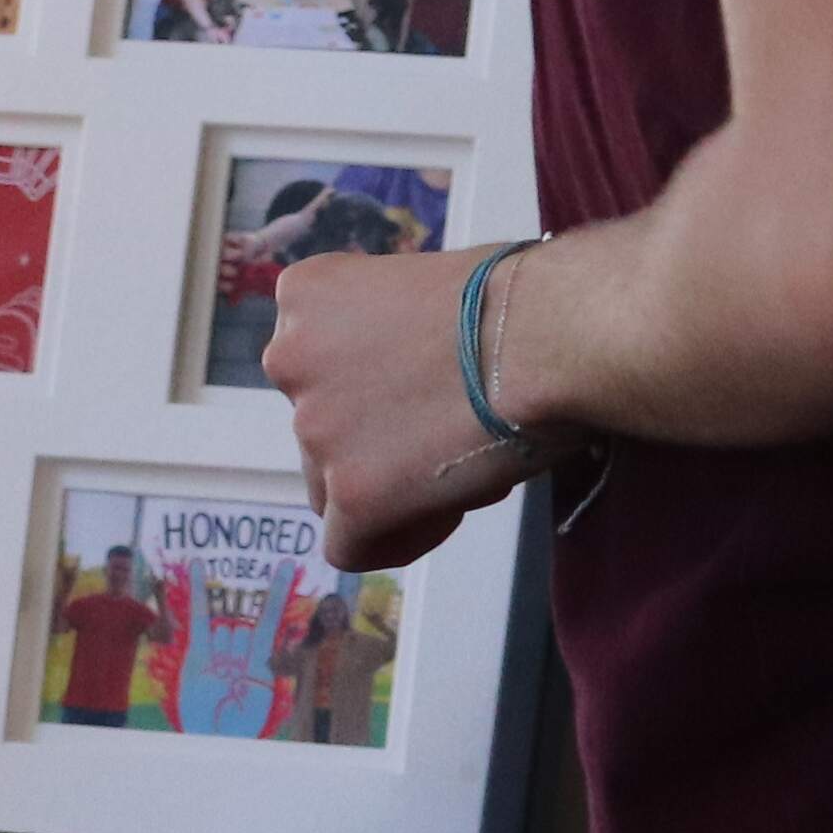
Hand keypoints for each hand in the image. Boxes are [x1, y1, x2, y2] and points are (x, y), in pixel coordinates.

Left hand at [266, 242, 534, 571]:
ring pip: (333, 487)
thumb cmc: (512, 296)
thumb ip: (388, 334)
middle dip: (378, 439)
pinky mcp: (351, 493)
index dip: (375, 387)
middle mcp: (289, 359)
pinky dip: (396, 538)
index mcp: (304, 296)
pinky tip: (448, 508)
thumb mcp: (418, 287)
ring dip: (389, 485)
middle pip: (322, 427)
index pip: (317, 365)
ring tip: (460, 464)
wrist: (544, 335)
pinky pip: (352, 544)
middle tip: (446, 431)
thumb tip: (409, 381)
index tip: (427, 388)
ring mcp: (314, 429)